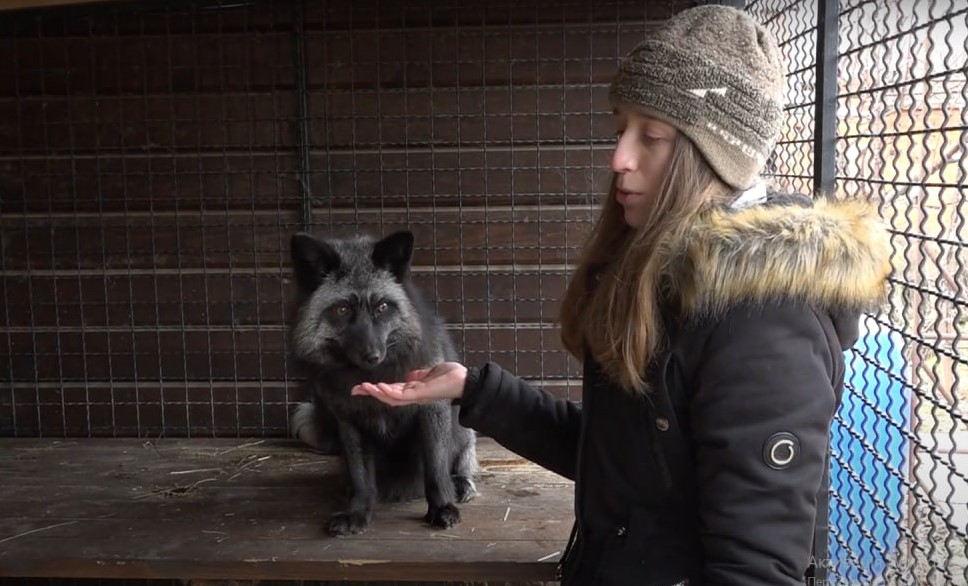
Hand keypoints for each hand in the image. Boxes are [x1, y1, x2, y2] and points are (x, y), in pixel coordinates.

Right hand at [350, 362, 467, 405]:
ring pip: (392, 398)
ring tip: (364, 388)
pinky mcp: (422, 394)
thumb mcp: (431, 373)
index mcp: (414, 390)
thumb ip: (419, 376)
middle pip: (387, 397)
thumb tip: (410, 376)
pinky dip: (390, 392)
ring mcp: (417, 396)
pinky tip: (380, 387)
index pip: (391, 391)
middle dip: (371, 394)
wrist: (465, 381)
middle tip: (355, 390)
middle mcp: (413, 396)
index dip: (377, 390)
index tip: (363, 386)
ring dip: (377, 393)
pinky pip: (403, 395)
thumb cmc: (451, 377)